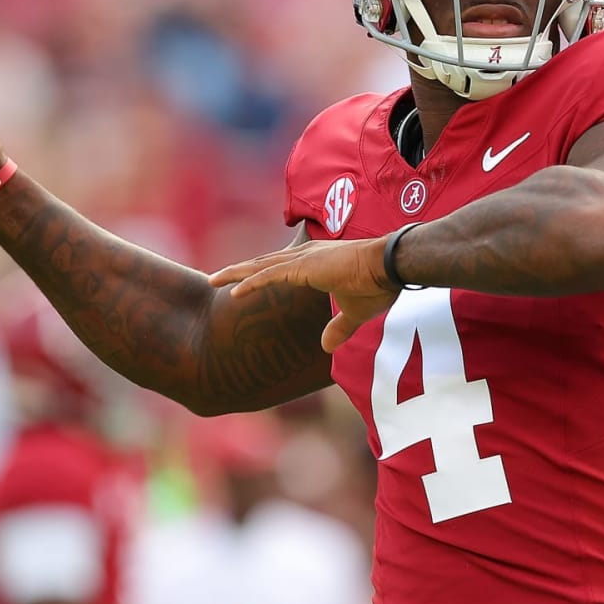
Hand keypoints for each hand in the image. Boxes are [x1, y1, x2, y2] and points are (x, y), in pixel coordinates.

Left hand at [210, 237, 399, 352]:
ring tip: (213, 281)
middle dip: (237, 271)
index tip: (239, 282)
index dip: (257, 274)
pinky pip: (270, 275)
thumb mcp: (355, 311)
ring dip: (235, 274)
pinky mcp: (305, 268)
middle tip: (214, 279)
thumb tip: (326, 347)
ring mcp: (303, 260)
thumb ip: (338, 328)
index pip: (278, 267)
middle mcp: (304, 256)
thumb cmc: (378, 283)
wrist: (390, 265)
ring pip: (260, 266)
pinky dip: (251, 283)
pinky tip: (234, 291)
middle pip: (262, 264)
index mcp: (314, 262)